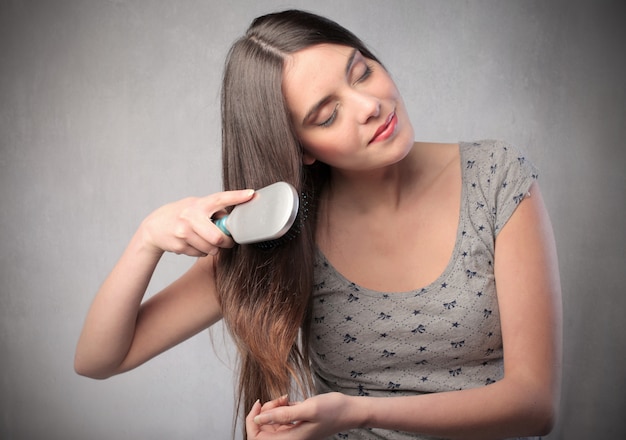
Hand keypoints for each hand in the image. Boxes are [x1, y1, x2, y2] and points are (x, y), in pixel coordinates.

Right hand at [139, 189, 254, 256]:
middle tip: (227, 241)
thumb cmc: (180, 214)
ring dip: (213, 248)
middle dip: (225, 242)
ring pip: (211, 249)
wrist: (154, 227)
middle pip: (217, 238)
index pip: (220, 199)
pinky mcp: (179, 246)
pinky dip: (202, 251)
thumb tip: (232, 219)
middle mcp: (190, 217)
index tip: (251, 194)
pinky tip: (194, 243)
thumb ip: (212, 210)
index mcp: (198, 204)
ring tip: (205, 239)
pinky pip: (200, 254)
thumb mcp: (195, 205)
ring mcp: (183, 232)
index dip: (237, 197)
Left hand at [246, 392, 358, 439]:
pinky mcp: (296, 424)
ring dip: (274, 408)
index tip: (259, 404)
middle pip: (263, 428)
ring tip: (286, 398)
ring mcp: (292, 432)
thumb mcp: (307, 409)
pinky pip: (280, 418)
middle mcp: (290, 438)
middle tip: (280, 400)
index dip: (252, 421)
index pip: (257, 437)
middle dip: (266, 412)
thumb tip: (258, 419)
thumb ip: (282, 414)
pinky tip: (290, 400)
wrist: (350, 410)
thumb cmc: (333, 410)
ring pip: (271, 421)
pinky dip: (281, 408)